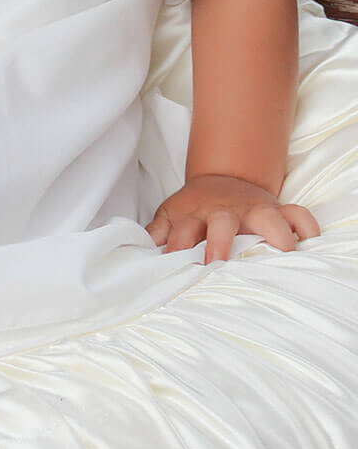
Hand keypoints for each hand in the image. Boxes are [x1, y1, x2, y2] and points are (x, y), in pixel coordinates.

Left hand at [145, 174, 321, 263]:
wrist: (221, 180)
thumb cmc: (194, 208)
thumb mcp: (170, 215)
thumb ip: (156, 234)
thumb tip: (139, 254)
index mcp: (195, 214)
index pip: (182, 231)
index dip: (176, 249)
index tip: (175, 268)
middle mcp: (225, 211)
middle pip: (223, 222)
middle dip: (220, 242)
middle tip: (218, 264)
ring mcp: (254, 209)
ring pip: (269, 216)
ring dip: (276, 235)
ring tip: (282, 257)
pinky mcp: (278, 210)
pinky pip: (299, 214)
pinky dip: (306, 228)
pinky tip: (309, 245)